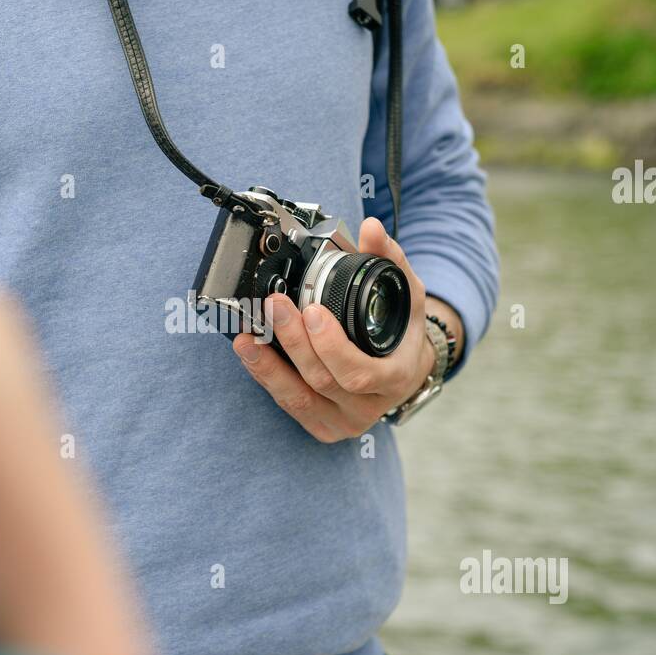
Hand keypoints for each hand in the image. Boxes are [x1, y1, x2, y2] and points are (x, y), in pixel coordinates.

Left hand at [232, 218, 461, 442]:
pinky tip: (251, 354)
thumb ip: (390, 260)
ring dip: (268, 366)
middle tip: (274, 307)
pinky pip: (288, 404)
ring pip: (298, 399)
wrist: (404, 369)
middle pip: (322, 381)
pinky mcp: (320, 425)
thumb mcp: (407, 294)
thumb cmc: (403, 334)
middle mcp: (367, 407)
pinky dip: (266, 378)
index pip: (359, 373)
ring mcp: (342, 420)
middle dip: (293, 343)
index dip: (331, 346)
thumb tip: (371, 229)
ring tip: (247, 337)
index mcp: (394, 379)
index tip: (311, 311)